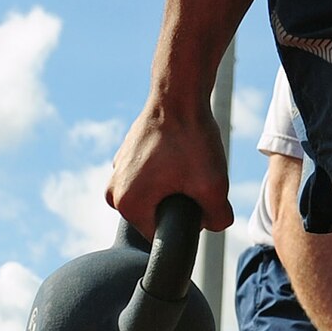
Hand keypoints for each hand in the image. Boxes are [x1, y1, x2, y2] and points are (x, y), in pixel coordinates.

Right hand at [107, 98, 232, 239]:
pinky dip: (168, 169)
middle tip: (195, 175)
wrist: (179, 95)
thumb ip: (218, 219)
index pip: (162, 235)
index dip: (187, 220)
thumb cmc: (191, 139)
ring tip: (188, 161)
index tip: (196, 193)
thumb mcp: (214, 185)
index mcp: (127, 205)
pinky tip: (180, 151)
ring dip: (176, 184)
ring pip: (157, 195)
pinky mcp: (126, 158)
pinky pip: (152, 176)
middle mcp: (113, 193)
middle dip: (181, 201)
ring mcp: (117, 173)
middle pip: (159, 215)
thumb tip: (212, 225)